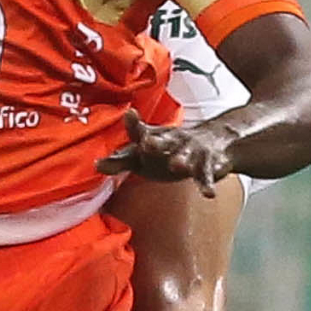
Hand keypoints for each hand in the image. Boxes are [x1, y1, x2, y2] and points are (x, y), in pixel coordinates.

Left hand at [96, 108, 234, 197]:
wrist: (215, 141)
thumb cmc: (168, 149)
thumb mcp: (144, 153)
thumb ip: (121, 160)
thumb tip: (95, 165)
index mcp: (153, 138)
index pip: (139, 132)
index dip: (133, 126)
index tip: (128, 116)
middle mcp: (170, 141)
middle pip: (162, 141)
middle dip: (155, 142)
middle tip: (147, 143)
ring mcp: (190, 151)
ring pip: (185, 156)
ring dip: (181, 159)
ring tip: (177, 165)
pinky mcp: (208, 164)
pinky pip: (206, 176)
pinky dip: (207, 184)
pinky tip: (208, 194)